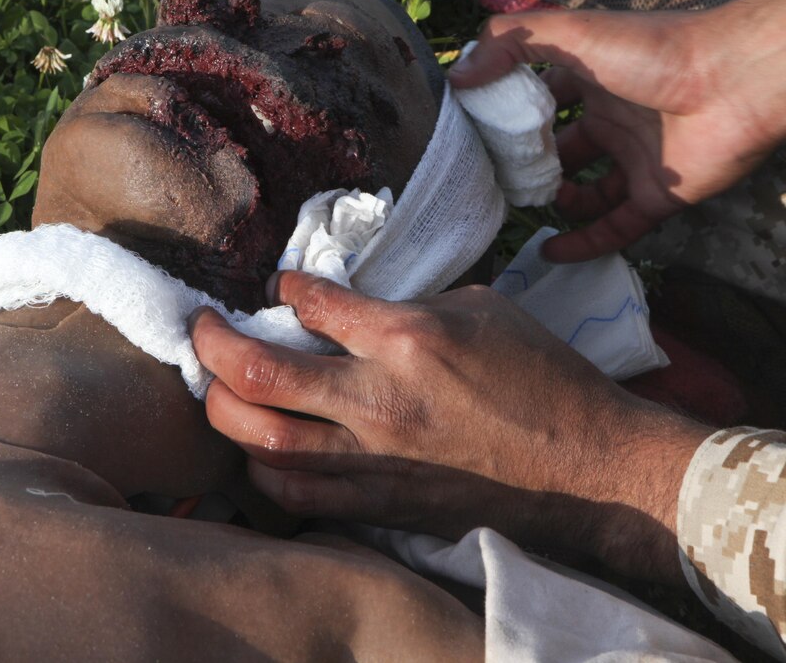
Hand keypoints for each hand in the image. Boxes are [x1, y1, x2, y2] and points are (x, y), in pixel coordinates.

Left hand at [190, 271, 710, 581]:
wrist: (588, 466)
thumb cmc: (544, 378)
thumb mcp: (481, 309)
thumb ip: (407, 305)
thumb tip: (356, 306)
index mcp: (407, 339)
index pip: (312, 302)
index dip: (283, 287)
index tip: (277, 287)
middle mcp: (379, 400)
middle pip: (259, 374)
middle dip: (211, 345)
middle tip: (202, 328)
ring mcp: (373, 459)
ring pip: (261, 441)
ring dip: (222, 409)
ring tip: (217, 387)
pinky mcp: (378, 503)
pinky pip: (295, 493)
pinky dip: (261, 468)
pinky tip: (257, 448)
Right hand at [448, 0, 785, 261]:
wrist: (735, 82)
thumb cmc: (654, 51)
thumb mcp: (572, 33)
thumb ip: (512, 44)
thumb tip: (457, 78)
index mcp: (595, 78)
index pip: (543, 98)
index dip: (511, 114)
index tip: (474, 134)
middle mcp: (614, 119)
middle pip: (561, 148)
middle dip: (528, 164)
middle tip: (488, 181)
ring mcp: (636, 161)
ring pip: (586, 192)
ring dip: (554, 202)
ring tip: (518, 209)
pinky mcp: (656, 198)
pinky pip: (613, 229)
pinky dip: (583, 244)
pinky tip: (548, 251)